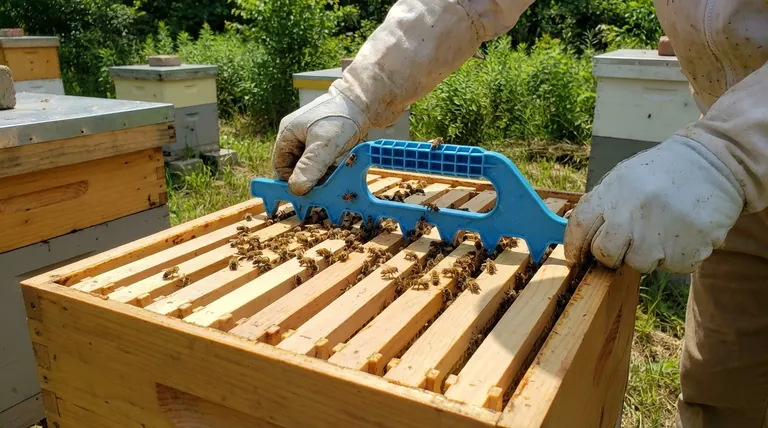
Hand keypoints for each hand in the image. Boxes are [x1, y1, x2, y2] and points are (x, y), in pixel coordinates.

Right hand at [271, 86, 368, 194]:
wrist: (364, 100)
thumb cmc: (341, 117)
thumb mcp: (324, 145)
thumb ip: (310, 167)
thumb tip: (296, 189)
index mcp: (288, 133)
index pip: (280, 166)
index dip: (292, 181)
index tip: (308, 191)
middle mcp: (295, 135)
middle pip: (294, 166)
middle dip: (308, 178)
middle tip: (324, 186)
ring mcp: (309, 136)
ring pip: (309, 164)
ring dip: (319, 174)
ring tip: (333, 178)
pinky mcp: (323, 138)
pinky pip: (320, 159)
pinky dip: (327, 167)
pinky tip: (338, 170)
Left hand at [564, 136, 744, 273]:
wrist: (716, 163)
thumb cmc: (666, 173)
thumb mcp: (626, 177)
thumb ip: (602, 203)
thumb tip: (576, 230)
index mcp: (612, 192)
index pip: (579, 227)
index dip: (574, 246)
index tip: (577, 256)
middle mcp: (631, 214)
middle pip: (605, 254)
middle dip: (612, 254)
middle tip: (628, 242)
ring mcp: (658, 235)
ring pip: (638, 264)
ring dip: (649, 253)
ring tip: (664, 228)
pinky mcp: (685, 250)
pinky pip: (672, 266)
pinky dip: (677, 255)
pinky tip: (684, 231)